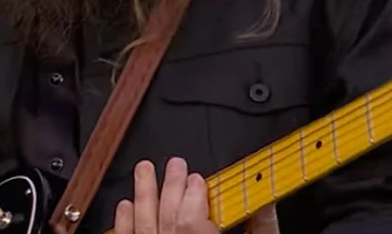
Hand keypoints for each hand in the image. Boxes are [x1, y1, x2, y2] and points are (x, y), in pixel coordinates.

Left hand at [114, 158, 278, 233]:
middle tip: (176, 164)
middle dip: (172, 187)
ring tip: (145, 169)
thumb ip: (262, 229)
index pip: (193, 224)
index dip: (194, 197)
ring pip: (144, 227)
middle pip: (169, 220)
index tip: (199, 178)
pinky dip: (124, 223)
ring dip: (144, 195)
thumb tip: (266, 199)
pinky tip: (126, 205)